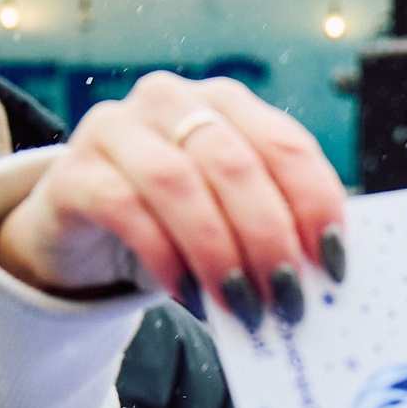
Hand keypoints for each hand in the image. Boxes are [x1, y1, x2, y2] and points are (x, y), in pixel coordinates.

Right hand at [0, 72, 346, 324]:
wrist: (82, 231)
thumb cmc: (175, 222)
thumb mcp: (229, 215)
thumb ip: (272, 229)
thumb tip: (323, 280)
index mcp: (228, 104)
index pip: (286, 145)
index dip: (316, 206)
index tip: (334, 266)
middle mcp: (171, 101)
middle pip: (234, 164)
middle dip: (269, 238)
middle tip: (288, 299)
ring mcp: (116, 129)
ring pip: (178, 183)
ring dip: (219, 252)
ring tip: (243, 307)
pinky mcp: (72, 171)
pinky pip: (124, 209)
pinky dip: (164, 257)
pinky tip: (187, 296)